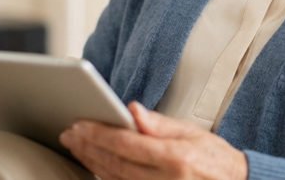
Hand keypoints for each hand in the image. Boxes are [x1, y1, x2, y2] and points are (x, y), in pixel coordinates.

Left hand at [59, 101, 247, 179]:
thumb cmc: (215, 159)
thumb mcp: (192, 133)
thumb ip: (159, 124)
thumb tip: (132, 110)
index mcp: (174, 159)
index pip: (125, 144)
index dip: (98, 133)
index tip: (79, 124)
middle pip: (114, 163)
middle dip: (87, 147)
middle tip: (69, 133)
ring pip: (113, 179)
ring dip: (91, 162)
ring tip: (75, 146)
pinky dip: (104, 176)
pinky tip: (93, 164)